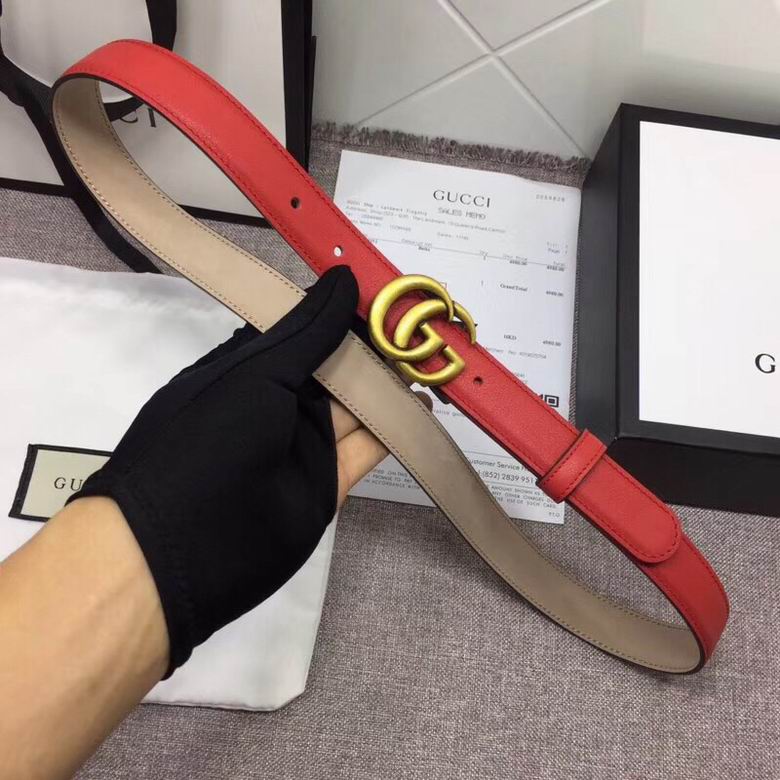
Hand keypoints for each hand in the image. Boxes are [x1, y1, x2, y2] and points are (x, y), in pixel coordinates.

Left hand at [68, 266, 387, 673]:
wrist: (176, 550)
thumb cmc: (209, 441)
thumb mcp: (255, 374)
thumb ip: (307, 333)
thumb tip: (346, 281)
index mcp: (250, 370)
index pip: (307, 332)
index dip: (346, 314)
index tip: (390, 296)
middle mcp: (276, 405)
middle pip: (335, 370)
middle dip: (375, 350)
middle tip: (422, 327)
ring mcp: (301, 447)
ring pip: (354, 408)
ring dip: (388, 387)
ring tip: (430, 360)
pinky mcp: (324, 486)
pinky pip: (365, 450)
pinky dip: (393, 429)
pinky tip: (419, 406)